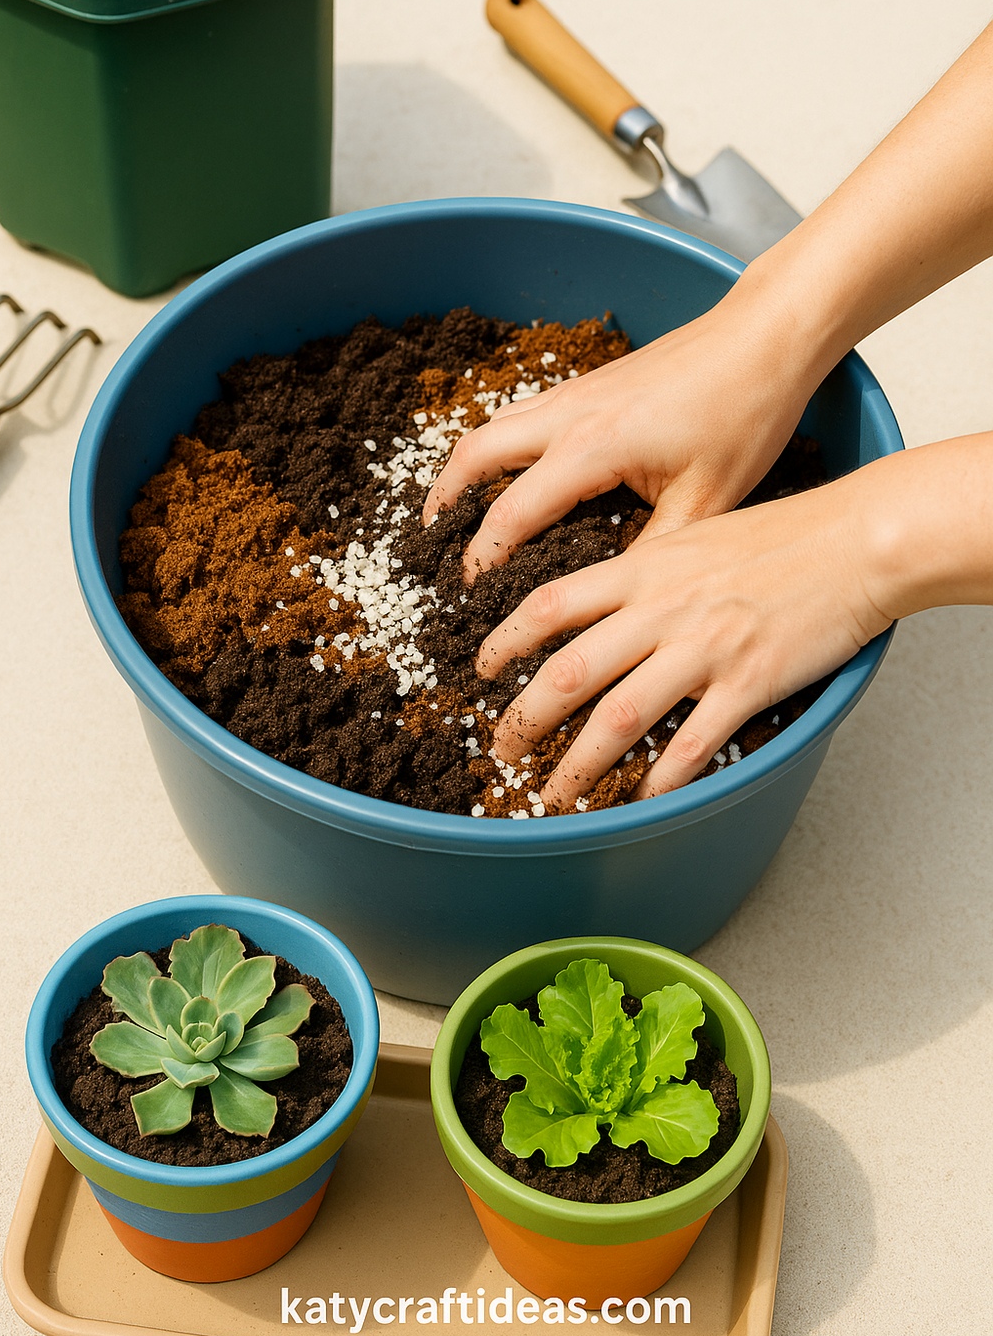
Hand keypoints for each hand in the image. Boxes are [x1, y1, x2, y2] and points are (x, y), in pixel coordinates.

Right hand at [421, 288, 824, 574]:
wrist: (763, 338)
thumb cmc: (743, 413)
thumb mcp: (706, 502)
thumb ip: (652, 552)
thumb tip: (611, 596)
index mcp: (591, 447)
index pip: (510, 514)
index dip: (483, 560)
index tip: (472, 595)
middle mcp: (568, 414)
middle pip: (473, 455)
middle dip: (444, 503)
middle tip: (434, 547)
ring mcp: (574, 392)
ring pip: (491, 426)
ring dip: (464, 468)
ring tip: (454, 511)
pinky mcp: (588, 382)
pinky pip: (520, 413)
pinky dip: (496, 445)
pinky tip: (510, 471)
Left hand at [476, 471, 890, 806]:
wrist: (855, 542)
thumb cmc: (781, 535)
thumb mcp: (693, 535)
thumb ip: (643, 571)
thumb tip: (601, 602)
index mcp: (644, 569)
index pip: (551, 604)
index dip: (504, 640)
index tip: (481, 668)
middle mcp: (663, 610)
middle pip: (570, 671)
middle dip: (523, 718)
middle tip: (500, 749)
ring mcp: (704, 650)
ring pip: (620, 717)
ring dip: (578, 764)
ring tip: (553, 794)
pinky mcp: (748, 684)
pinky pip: (692, 744)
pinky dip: (660, 779)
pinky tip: (639, 800)